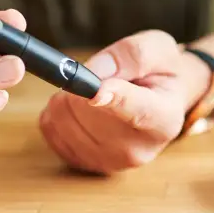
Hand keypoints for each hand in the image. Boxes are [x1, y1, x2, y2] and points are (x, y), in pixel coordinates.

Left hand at [38, 30, 209, 173]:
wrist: (162, 103)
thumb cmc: (161, 74)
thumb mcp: (158, 49)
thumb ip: (131, 55)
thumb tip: (93, 74)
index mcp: (163, 119)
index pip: (137, 112)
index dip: (113, 100)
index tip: (96, 92)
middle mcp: (138, 149)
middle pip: (87, 111)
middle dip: (83, 84)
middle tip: (101, 78)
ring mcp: (109, 162)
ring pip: (61, 117)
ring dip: (67, 96)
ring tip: (92, 93)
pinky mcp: (83, 164)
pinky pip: (50, 128)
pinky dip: (57, 112)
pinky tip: (80, 108)